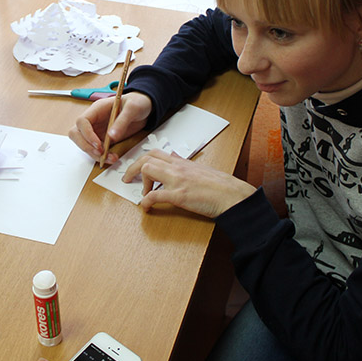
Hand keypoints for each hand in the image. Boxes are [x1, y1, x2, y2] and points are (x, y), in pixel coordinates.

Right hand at [69, 92, 152, 163]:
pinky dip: (102, 157)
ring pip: (85, 145)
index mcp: (97, 109)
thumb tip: (111, 136)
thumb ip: (122, 121)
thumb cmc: (137, 102)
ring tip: (110, 158)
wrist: (145, 108)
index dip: (86, 134)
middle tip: (100, 153)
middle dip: (86, 146)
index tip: (98, 144)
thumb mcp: (132, 108)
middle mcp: (94, 121)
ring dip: (94, 154)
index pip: (82, 121)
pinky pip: (96, 150)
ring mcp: (97, 131)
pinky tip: (112, 158)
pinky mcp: (103, 140)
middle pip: (77, 134)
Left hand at [124, 149, 256, 217]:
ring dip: (141, 183)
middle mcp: (178, 168)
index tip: (135, 168)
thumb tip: (175, 157)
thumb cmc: (221, 186)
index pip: (156, 152)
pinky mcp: (180, 196)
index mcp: (183, 162)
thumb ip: (186, 164)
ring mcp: (178, 181)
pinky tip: (146, 207)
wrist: (233, 196)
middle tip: (127, 179)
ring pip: (148, 170)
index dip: (141, 159)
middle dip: (133, 168)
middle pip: (147, 158)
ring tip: (144, 194)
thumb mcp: (202, 169)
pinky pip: (155, 195)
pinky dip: (146, 202)